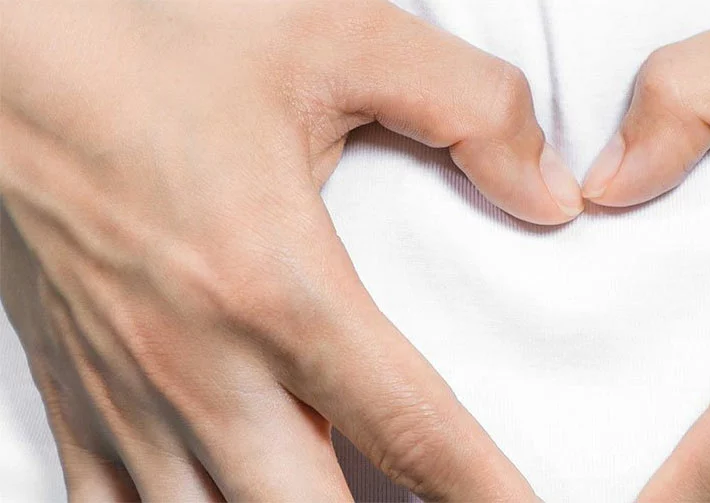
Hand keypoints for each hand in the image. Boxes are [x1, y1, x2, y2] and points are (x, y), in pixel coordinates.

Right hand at [0, 1, 581, 499]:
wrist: (4, 54)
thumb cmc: (156, 44)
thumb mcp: (336, 37)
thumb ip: (466, 105)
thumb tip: (548, 191)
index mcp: (277, 288)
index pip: (413, 431)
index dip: (487, 495)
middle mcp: (201, 366)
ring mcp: (128, 396)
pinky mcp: (75, 397)